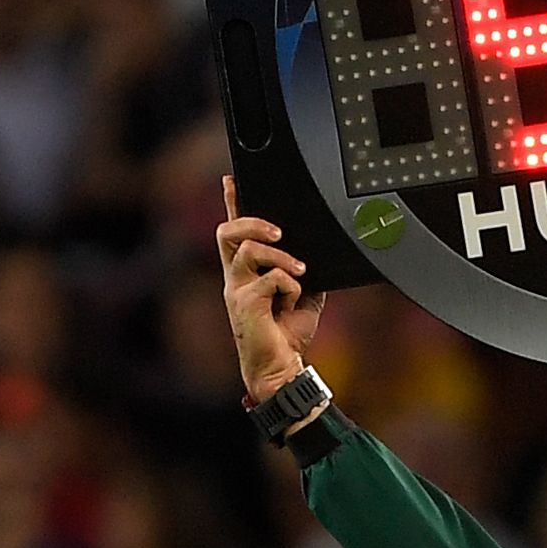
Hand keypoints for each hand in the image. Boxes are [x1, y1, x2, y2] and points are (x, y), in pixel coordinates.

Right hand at [219, 175, 325, 404]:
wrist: (282, 368)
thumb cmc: (288, 335)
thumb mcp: (305, 296)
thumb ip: (304, 272)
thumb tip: (318, 252)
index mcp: (246, 273)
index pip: (234, 232)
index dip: (232, 203)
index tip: (232, 179)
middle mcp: (235, 278)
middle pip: (228, 231)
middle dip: (252, 222)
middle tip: (279, 231)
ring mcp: (237, 289)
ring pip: (247, 249)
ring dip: (279, 255)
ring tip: (299, 269)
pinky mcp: (244, 303)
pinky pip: (272, 277)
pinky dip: (291, 285)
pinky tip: (293, 301)